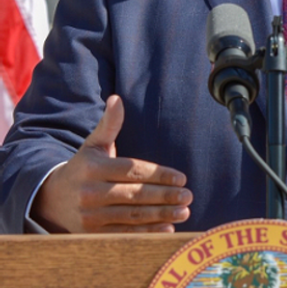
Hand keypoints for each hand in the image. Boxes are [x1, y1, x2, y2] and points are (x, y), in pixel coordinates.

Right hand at [31, 95, 192, 232]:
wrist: (51, 199)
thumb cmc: (84, 168)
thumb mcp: (93, 145)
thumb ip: (109, 125)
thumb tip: (117, 99)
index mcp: (93, 168)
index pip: (132, 171)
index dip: (158, 174)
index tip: (182, 178)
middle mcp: (90, 192)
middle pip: (134, 195)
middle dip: (164, 196)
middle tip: (188, 196)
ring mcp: (89, 216)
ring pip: (131, 216)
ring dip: (160, 215)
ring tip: (184, 212)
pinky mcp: (92, 234)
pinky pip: (124, 233)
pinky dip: (147, 233)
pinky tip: (167, 229)